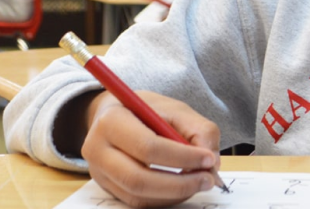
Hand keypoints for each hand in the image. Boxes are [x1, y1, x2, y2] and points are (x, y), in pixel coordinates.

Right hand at [81, 90, 221, 206]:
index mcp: (112, 121)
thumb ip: (199, 130)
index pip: (147, 147)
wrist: (119, 115)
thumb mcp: (177, 109)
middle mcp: (97, 149)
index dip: (182, 157)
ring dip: (175, 194)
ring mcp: (98, 172)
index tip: (208, 159)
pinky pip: (137, 202)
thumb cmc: (149, 110)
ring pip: (137, 195)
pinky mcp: (107, 187)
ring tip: (200, 182)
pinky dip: (165, 198)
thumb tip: (212, 163)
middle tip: (208, 179)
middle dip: (180, 183)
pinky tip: (183, 187)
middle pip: (138, 179)